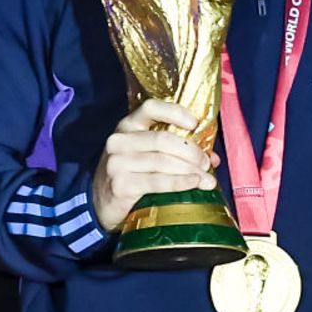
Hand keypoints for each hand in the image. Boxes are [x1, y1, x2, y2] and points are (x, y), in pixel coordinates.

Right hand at [91, 99, 220, 230]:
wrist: (99, 204)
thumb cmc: (130, 174)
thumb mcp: (146, 155)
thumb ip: (176, 151)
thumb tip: (212, 157)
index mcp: (128, 125)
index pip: (151, 107)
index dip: (175, 113)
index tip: (195, 124)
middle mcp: (119, 140)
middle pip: (163, 139)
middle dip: (191, 152)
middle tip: (207, 163)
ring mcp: (117, 162)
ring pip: (163, 161)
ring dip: (190, 170)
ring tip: (207, 179)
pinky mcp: (120, 185)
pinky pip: (157, 181)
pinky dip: (180, 182)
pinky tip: (193, 183)